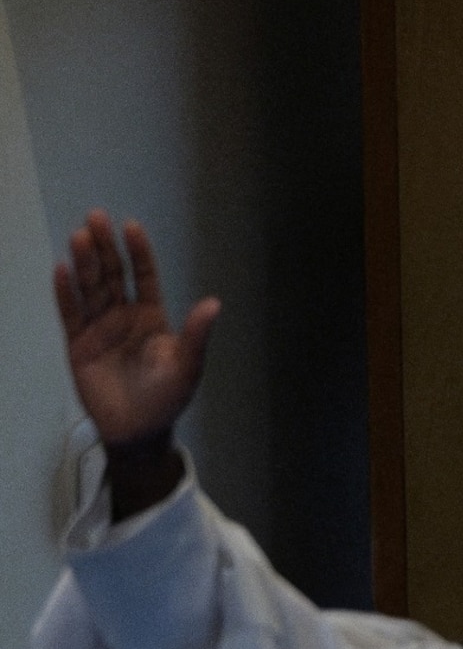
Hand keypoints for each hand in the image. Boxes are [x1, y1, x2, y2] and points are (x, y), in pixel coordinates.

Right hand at [54, 211, 218, 448]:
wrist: (138, 430)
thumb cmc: (167, 397)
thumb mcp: (188, 365)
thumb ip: (196, 335)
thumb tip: (214, 303)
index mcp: (152, 316)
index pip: (143, 275)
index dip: (138, 251)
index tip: (131, 226)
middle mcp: (123, 316)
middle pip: (112, 274)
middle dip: (105, 247)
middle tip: (96, 217)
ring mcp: (99, 328)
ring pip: (89, 288)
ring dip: (84, 263)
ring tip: (79, 236)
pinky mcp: (77, 344)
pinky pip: (70, 313)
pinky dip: (65, 292)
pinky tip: (61, 268)